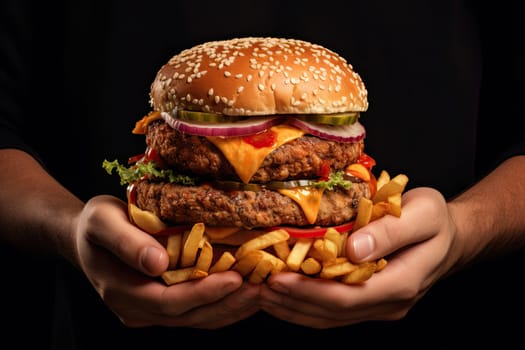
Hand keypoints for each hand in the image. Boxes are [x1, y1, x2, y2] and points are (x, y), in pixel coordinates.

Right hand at [74, 195, 259, 327]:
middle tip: (261, 287)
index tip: (236, 277)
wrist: (86, 236)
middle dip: (228, 303)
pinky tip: (245, 293)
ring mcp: (151, 311)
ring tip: (262, 291)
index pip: (170, 302)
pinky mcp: (163, 305)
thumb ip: (126, 242)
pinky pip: (197, 312)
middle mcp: (138, 309)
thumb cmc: (94, 224)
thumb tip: (158, 264)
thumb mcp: (102, 221)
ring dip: (232, 308)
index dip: (204, 293)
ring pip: (197, 319)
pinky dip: (223, 304)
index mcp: (122, 291)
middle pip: (190, 316)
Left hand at [259, 187, 457, 327]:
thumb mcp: (424, 213)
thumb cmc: (437, 220)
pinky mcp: (369, 302)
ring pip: (328, 318)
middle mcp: (387, 303)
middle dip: (291, 301)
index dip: (309, 291)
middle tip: (257, 286)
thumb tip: (353, 249)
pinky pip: (332, 312)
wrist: (450, 237)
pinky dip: (304, 305)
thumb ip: (391, 231)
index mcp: (402, 283)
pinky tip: (283, 295)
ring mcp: (378, 307)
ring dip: (292, 308)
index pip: (347, 297)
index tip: (277, 277)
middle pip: (332, 313)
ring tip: (260, 293)